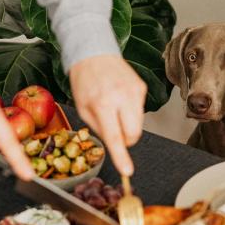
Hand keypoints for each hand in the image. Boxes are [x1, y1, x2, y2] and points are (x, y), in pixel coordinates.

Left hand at [69, 55, 145, 175]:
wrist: (94, 53)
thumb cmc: (85, 81)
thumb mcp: (83, 108)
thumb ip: (99, 128)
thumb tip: (114, 146)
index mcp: (103, 103)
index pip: (115, 136)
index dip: (121, 156)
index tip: (128, 171)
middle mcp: (122, 97)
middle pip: (134, 134)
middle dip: (126, 140)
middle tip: (114, 131)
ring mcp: (134, 91)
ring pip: (139, 124)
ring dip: (128, 125)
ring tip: (114, 110)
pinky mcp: (141, 87)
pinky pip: (140, 110)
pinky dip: (130, 111)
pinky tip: (119, 99)